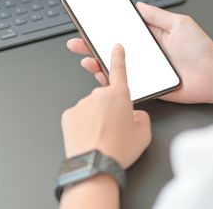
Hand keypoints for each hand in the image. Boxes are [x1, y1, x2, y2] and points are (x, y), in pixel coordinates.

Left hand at [61, 44, 151, 168]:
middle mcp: (98, 95)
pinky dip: (84, 126)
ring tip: (103, 139)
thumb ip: (141, 117)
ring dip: (97, 119)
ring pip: (92, 108)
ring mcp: (81, 104)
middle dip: (110, 109)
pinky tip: (90, 139)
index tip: (116, 47)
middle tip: (116, 130)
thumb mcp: (144, 133)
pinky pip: (79, 117)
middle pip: (106, 97)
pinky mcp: (68, 116)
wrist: (95, 166)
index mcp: (119, 95)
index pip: (119, 69)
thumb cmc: (119, 150)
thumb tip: (133, 114)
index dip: (118, 57)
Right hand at [67, 2, 212, 103]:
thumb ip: (156, 16)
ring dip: (97, 64)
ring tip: (86, 59)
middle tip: (76, 43)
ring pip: (115, 69)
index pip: (121, 33)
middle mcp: (144, 56)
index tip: (88, 26)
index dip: (104, 30)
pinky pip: (126, 86)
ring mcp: (145, 72)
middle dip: (92, 47)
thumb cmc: (201, 50)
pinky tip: (102, 76)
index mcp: (150, 39)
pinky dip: (112, 82)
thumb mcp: (179, 24)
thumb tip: (138, 5)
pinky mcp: (148, 88)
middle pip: (113, 51)